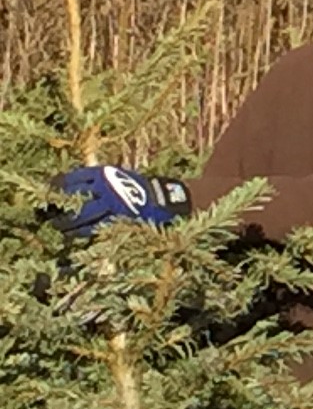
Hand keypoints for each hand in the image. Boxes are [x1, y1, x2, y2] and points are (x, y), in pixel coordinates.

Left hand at [54, 164, 185, 234]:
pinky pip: (94, 228)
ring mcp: (112, 206)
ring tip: (59, 227)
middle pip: (74, 197)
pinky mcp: (118, 221)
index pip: (74, 178)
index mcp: (105, 173)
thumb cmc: (138, 186)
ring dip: (67, 223)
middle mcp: (106, 188)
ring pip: (82, 216)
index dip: (59, 184)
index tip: (50, 189)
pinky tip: (75, 234)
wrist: (166, 199)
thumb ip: (97, 180)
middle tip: (50, 212)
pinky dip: (82, 232)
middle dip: (60, 205)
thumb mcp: (118, 175)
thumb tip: (69, 187)